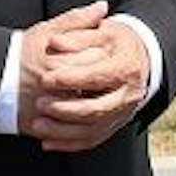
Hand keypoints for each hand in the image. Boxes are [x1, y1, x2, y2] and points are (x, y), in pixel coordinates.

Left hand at [21, 2, 153, 151]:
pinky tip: (48, 142)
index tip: (45, 78)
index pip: (98, 76)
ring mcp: (123, 112)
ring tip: (38, 125)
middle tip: (40, 103)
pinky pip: (91, 140)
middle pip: (96, 108)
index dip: (70, 79)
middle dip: (65, 109)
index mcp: (127, 67)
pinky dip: (68, 144)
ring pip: (92, 129)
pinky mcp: (114, 124)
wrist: (137, 57)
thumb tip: (56, 42)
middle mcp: (129, 94)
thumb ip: (78, 36)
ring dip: (62, 131)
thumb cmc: (116, 42)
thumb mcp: (102, 31)